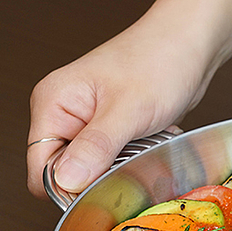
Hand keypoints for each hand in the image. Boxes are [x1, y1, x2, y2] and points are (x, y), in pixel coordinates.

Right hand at [26, 22, 206, 196]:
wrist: (191, 43)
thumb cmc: (160, 61)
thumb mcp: (128, 110)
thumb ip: (95, 148)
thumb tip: (65, 182)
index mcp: (52, 103)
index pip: (40, 169)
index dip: (67, 187)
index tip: (100, 187)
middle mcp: (63, 113)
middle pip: (65, 173)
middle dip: (97, 176)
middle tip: (130, 159)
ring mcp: (85, 121)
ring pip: (91, 169)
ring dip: (118, 168)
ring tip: (143, 145)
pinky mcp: (108, 127)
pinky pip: (111, 159)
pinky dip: (131, 159)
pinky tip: (149, 142)